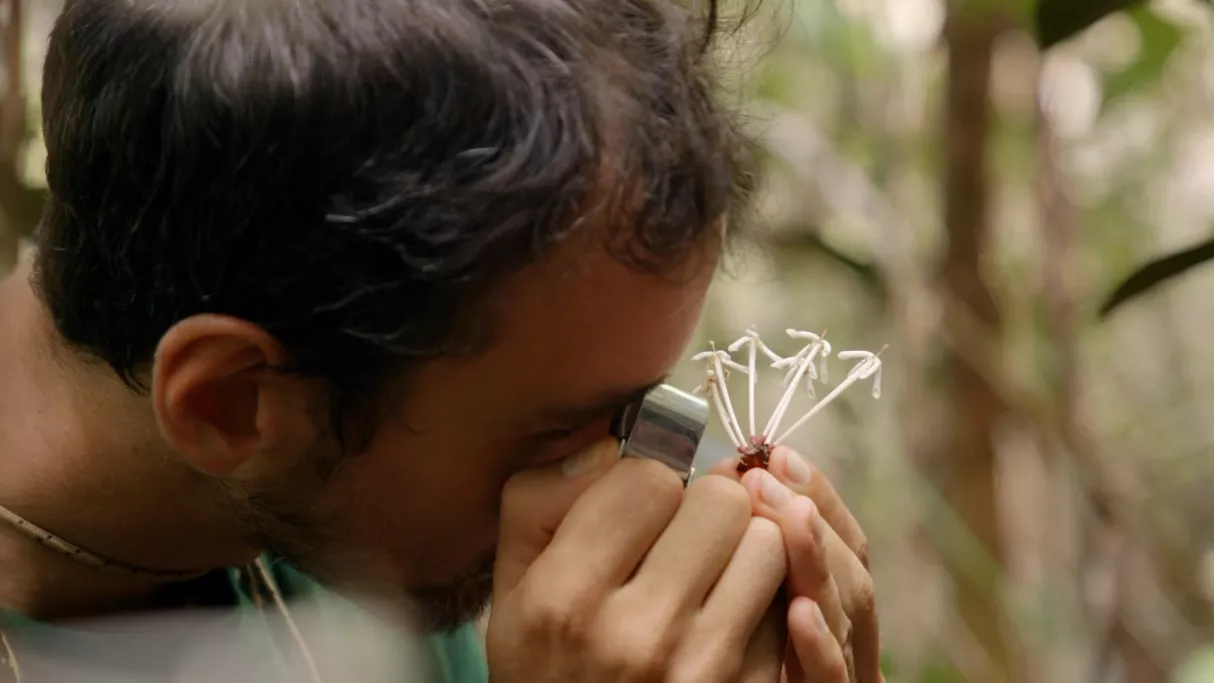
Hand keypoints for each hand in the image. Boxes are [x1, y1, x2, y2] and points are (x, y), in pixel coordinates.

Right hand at [487, 438, 790, 681]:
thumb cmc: (545, 665)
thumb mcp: (512, 588)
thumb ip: (539, 501)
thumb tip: (607, 440)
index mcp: (565, 597)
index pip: (647, 478)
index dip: (645, 481)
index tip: (634, 509)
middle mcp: (637, 633)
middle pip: (721, 501)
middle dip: (703, 505)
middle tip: (679, 535)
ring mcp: (702, 668)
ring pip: (768, 543)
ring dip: (744, 545)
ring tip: (709, 571)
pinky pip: (788, 603)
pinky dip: (764, 598)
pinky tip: (727, 615)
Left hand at [710, 446, 881, 682]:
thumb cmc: (689, 665)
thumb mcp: (744, 603)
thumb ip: (738, 551)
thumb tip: (737, 473)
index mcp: (822, 605)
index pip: (840, 540)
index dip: (815, 493)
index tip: (773, 454)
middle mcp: (837, 637)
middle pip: (853, 568)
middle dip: (813, 515)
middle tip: (765, 476)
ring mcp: (834, 675)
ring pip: (852, 615)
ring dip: (817, 562)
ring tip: (785, 515)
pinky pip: (830, 682)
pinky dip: (820, 648)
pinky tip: (796, 613)